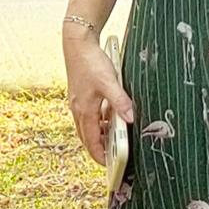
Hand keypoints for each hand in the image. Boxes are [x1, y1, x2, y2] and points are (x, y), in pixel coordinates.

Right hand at [62, 30, 132, 161]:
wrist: (78, 43)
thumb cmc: (91, 62)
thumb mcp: (109, 82)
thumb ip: (120, 101)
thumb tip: (131, 119)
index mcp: (84, 111)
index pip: (90, 142)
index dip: (99, 156)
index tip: (108, 165)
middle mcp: (78, 109)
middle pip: (87, 137)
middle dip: (99, 149)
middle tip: (113, 157)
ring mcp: (78, 103)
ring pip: (88, 126)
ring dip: (99, 134)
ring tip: (114, 139)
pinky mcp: (81, 95)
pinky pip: (90, 115)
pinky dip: (99, 121)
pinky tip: (110, 116)